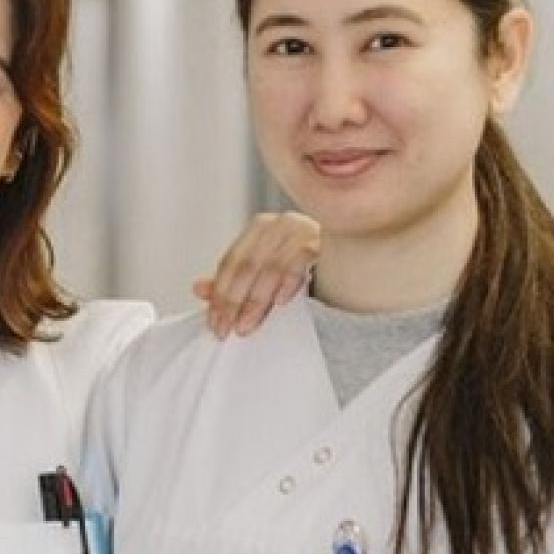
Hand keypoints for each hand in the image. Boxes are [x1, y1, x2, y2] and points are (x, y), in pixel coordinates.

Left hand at [194, 211, 318, 339]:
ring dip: (255, 300)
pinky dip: (287, 282)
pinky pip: (299, 261)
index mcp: (260, 229)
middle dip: (233, 301)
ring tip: (246, 325)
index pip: (231, 262)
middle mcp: (279, 224)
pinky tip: (280, 302)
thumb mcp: (265, 274)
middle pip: (246, 265)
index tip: (214, 322)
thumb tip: (198, 289)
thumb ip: (233, 280)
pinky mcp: (324, 240)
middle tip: (226, 329)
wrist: (355, 259)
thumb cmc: (305, 268)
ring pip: (269, 267)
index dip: (219, 294)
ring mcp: (303, 229)